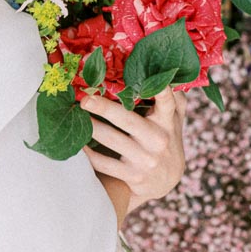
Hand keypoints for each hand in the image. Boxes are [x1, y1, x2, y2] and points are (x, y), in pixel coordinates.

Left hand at [80, 86, 186, 216]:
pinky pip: (104, 164)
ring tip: (76, 115)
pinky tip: (77, 142)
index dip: (161, 93)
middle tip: (85, 99)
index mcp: (167, 122)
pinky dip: (88, 154)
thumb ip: (173, 98)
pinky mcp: (132, 176)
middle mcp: (157, 140)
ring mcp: (145, 159)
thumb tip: (163, 70)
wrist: (166, 181)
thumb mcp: (174, 120)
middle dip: (105, 108)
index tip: (152, 81)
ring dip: (92, 127)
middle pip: (128, 121)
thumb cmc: (166, 140)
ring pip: (112, 140)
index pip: (167, 104)